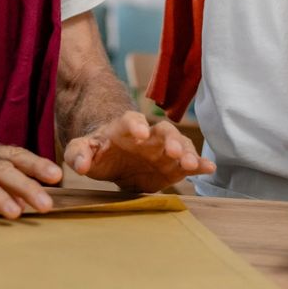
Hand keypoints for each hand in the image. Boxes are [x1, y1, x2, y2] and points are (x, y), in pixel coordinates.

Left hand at [64, 111, 215, 192]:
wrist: (114, 154)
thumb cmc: (98, 149)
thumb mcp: (82, 149)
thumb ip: (78, 154)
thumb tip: (80, 165)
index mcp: (124, 127)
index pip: (131, 120)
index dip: (136, 124)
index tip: (140, 132)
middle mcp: (149, 135)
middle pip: (162, 131)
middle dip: (169, 140)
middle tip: (173, 151)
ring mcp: (163, 148)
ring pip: (179, 145)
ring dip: (186, 152)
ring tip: (191, 163)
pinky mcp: (173, 164)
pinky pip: (188, 162)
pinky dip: (199, 164)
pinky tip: (208, 168)